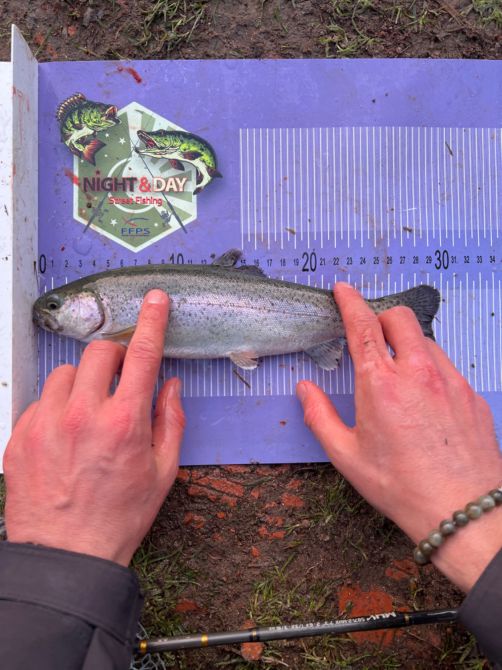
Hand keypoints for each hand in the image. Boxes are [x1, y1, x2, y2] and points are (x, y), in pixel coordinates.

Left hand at [3, 290, 183, 566]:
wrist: (67, 555)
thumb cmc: (119, 516)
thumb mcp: (163, 472)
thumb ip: (170, 420)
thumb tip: (169, 385)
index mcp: (124, 423)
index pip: (142, 355)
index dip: (152, 322)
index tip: (155, 301)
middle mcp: (83, 416)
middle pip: (98, 352)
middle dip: (113, 356)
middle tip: (120, 376)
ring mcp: (47, 424)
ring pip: (65, 371)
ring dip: (83, 380)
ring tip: (88, 409)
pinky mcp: (20, 435)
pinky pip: (40, 398)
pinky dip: (56, 404)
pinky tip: (64, 431)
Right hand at [297, 283, 501, 591]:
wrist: (463, 510)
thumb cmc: (402, 486)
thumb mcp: (347, 456)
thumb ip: (320, 416)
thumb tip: (305, 389)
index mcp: (381, 383)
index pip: (363, 325)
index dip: (351, 301)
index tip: (344, 289)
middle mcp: (418, 372)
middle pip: (401, 318)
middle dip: (382, 316)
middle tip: (372, 335)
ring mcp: (450, 380)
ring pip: (426, 340)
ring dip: (408, 344)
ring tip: (399, 375)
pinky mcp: (471, 394)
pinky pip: (447, 366)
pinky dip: (430, 369)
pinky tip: (425, 400)